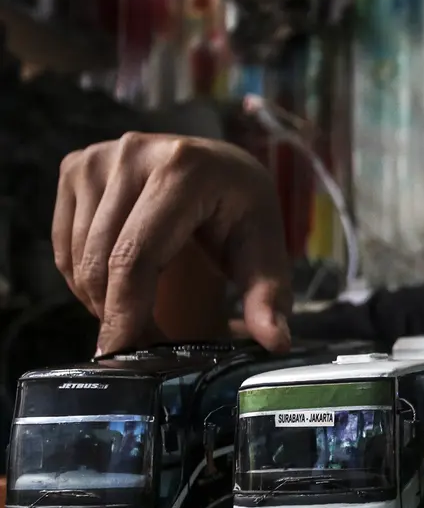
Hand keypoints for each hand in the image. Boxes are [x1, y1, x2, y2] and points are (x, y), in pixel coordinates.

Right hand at [53, 132, 292, 352]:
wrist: (221, 167)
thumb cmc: (243, 210)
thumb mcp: (265, 250)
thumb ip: (269, 297)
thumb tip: (276, 341)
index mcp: (185, 169)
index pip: (136, 255)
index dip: (125, 310)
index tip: (120, 353)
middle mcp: (135, 154)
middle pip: (101, 258)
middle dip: (115, 313)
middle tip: (140, 346)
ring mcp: (100, 157)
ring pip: (78, 254)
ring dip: (98, 298)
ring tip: (135, 316)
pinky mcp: (76, 165)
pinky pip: (64, 242)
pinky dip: (82, 277)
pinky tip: (116, 289)